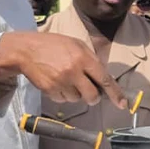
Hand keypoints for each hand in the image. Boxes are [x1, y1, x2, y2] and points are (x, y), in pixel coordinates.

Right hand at [0, 31, 126, 108]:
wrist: (26, 50)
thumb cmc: (53, 45)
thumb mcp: (76, 44)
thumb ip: (90, 59)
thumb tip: (103, 77)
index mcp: (83, 57)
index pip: (104, 79)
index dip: (115, 93)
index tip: (123, 104)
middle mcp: (74, 71)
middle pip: (92, 96)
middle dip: (93, 97)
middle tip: (88, 90)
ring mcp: (61, 82)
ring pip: (77, 99)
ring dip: (75, 93)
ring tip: (66, 79)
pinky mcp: (50, 91)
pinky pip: (63, 100)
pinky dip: (63, 95)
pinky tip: (56, 82)